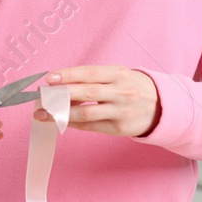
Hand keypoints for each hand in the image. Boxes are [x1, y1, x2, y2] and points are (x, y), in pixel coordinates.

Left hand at [33, 65, 161, 137]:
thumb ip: (93, 79)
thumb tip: (60, 84)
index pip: (89, 73)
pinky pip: (91, 126)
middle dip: (61, 95)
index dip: (68, 75)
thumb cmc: (130, 87)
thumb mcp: (117, 75)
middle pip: (86, 93)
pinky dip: (73, 123)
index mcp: (118, 74)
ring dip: (62, 114)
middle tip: (42, 97)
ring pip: (86, 113)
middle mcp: (121, 92)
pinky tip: (60, 121)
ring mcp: (121, 111)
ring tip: (44, 114)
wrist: (159, 106)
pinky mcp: (119, 128)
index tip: (49, 78)